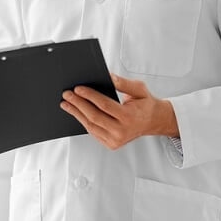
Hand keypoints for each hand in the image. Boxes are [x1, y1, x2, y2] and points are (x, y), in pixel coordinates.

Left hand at [60, 74, 178, 149]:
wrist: (153, 121)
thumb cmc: (145, 103)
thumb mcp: (139, 88)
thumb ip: (123, 83)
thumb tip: (107, 76)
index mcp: (129, 117)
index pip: (104, 105)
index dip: (89, 96)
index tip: (78, 88)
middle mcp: (122, 131)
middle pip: (94, 116)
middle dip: (78, 104)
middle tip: (67, 94)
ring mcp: (116, 140)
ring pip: (91, 126)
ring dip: (76, 113)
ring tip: (66, 103)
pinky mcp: (111, 144)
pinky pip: (93, 132)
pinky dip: (83, 121)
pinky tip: (76, 112)